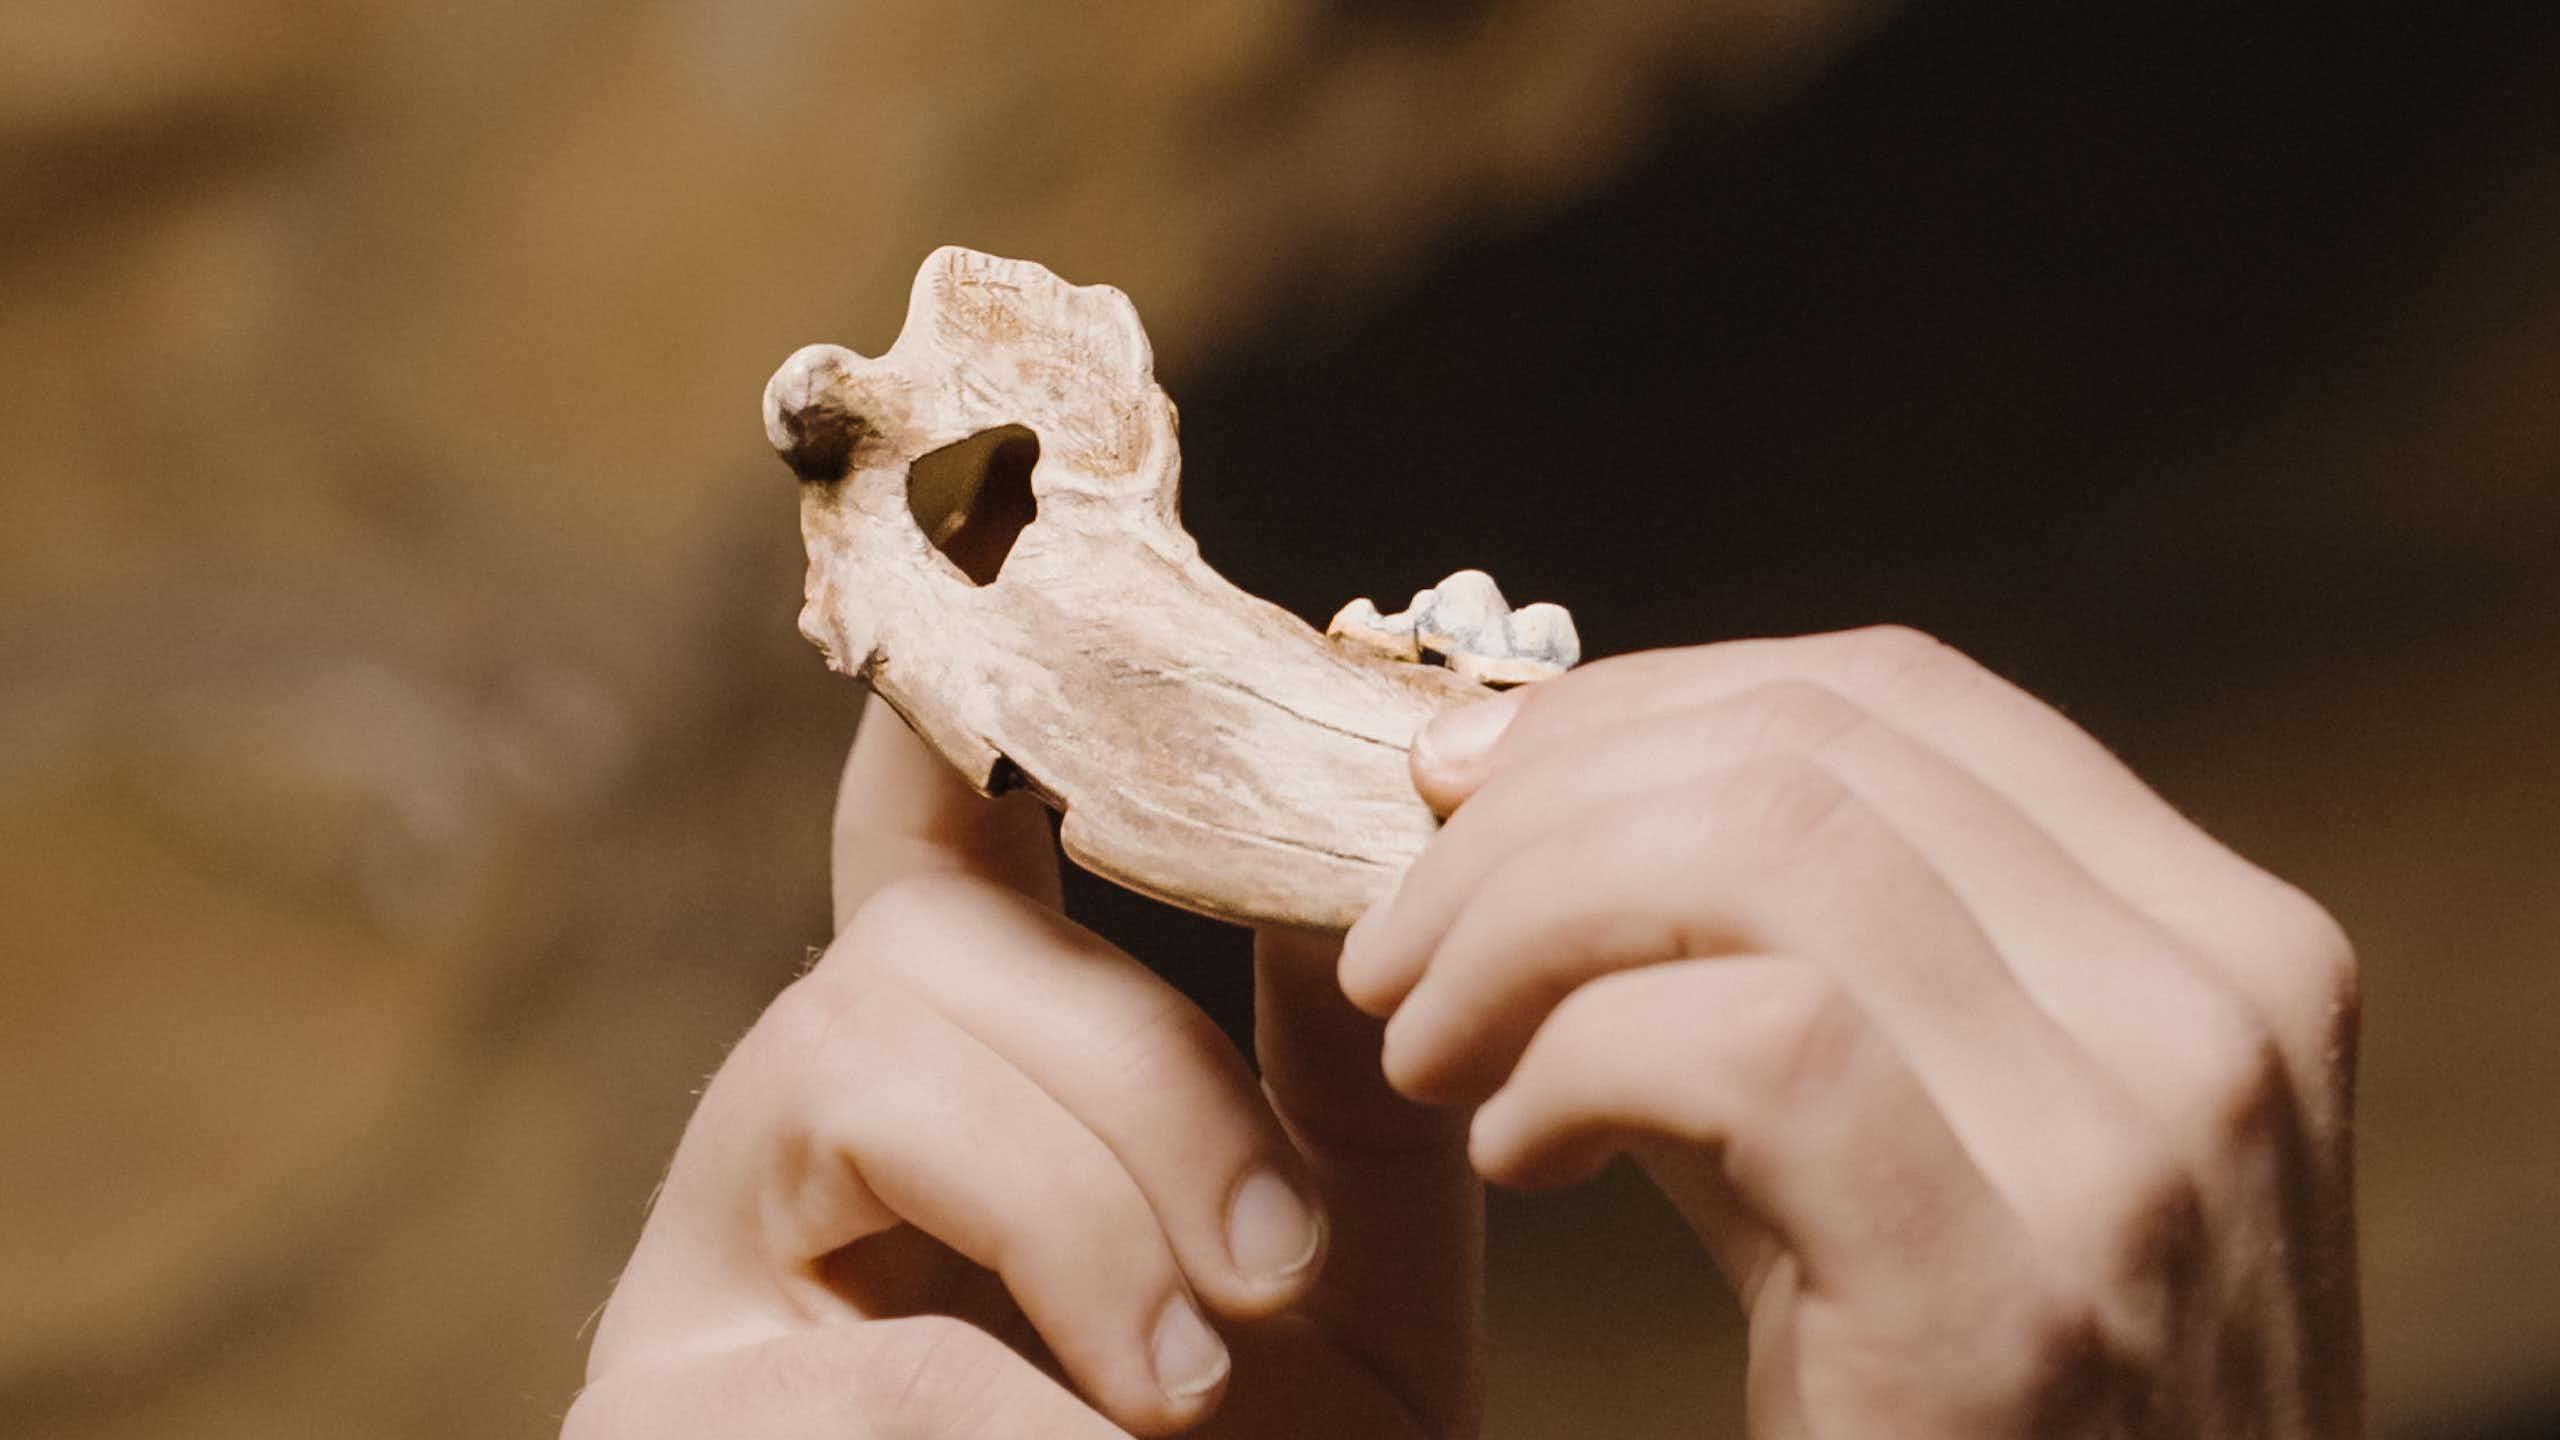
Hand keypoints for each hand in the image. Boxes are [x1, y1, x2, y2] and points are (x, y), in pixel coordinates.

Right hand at [566, 706, 1481, 1437]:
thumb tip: (1360, 821)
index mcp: (988, 1075)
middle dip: (1133, 1066)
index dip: (967, 680)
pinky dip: (984, 1379)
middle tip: (1280, 1263)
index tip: (1004, 523)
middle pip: (926, 931)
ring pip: (856, 1045)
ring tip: (1197, 1389)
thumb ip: (1338, 1049)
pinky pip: (807, 1297)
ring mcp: (714, 1261)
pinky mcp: (655, 1402)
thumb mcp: (1344, 1270)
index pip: (949, 830)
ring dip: (1071, 1198)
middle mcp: (820, 1129)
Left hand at [1339, 628, 2361, 1437]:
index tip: (1472, 787)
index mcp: (2209, 938)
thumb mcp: (1908, 1141)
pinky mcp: (2019, 1299)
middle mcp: (2214, 1009)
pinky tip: (1523, 1151)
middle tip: (1400, 940)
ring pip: (1765, 854)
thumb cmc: (1972, 1414)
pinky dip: (1577, 1062)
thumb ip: (1768, 961)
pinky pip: (1748, 1047)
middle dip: (1538, 812)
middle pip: (1806, 749)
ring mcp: (2139, 1147)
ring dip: (1518, 927)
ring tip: (1429, 1046)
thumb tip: (1510, 791)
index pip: (1890, 695)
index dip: (1640, 706)